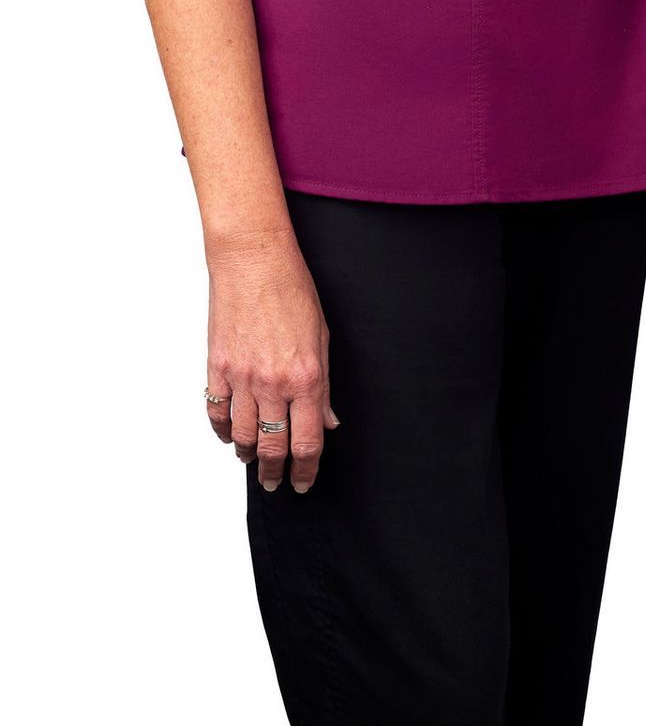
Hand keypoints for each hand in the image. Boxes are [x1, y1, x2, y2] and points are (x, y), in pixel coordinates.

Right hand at [205, 230, 337, 492]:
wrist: (255, 263)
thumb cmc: (294, 292)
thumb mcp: (323, 337)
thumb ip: (323, 385)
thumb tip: (328, 420)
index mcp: (306, 376)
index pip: (308, 440)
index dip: (306, 469)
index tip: (304, 483)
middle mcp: (272, 383)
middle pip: (272, 447)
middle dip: (275, 472)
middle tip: (277, 483)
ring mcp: (241, 378)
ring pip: (241, 436)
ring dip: (247, 455)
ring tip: (253, 461)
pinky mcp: (217, 368)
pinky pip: (216, 412)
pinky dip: (222, 430)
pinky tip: (229, 436)